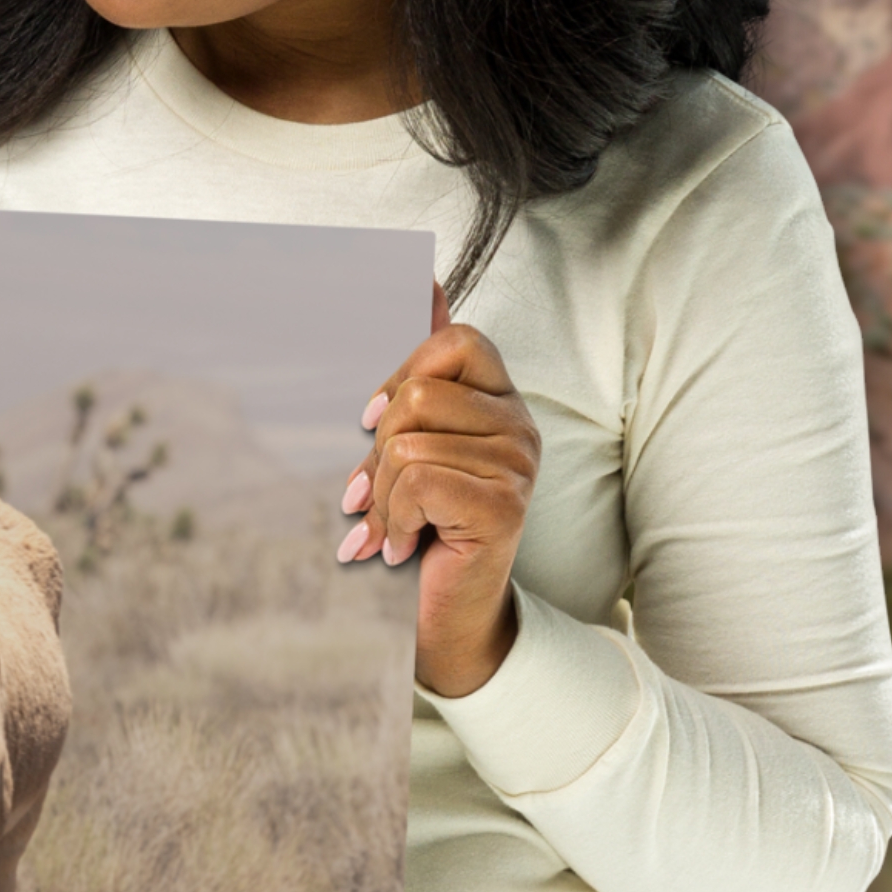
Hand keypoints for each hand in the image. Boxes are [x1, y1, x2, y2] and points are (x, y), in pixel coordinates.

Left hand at [337, 281, 539, 698]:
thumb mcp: (407, 442)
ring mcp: (518, 465)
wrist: (445, 614)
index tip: (371, 421)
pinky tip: (402, 546)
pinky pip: (418, 482)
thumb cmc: (421, 524)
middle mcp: (520, 425)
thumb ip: (417, 369)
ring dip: (382, 496)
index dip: (399, 374)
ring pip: (408, 444)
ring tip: (392, 526)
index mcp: (499, 400)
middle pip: (418, 395)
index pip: (454, 340)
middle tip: (374, 495)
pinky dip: (393, 520)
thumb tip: (421, 277)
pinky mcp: (504, 505)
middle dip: (377, 450)